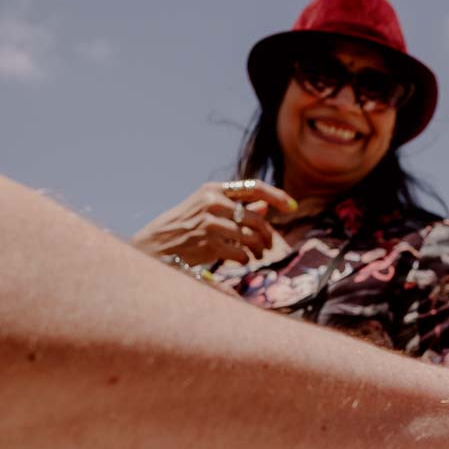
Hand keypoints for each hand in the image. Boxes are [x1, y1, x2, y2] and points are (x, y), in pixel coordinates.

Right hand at [130, 180, 297, 266]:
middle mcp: (212, 202)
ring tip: (257, 255)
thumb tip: (265, 205)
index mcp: (214, 189)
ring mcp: (210, 223)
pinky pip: (240, 253)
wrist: (157, 243)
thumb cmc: (186, 225)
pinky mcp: (208, 244)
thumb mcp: (208, 208)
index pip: (254, 187)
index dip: (277, 195)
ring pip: (251, 237)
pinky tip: (242, 261)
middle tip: (269, 245)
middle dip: (267, 234)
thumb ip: (237, 206)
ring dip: (259, 249)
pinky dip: (245, 259)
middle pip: (256, 218)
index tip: (292, 206)